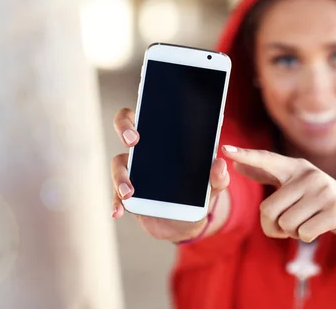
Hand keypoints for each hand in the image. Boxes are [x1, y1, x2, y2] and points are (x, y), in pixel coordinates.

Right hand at [110, 108, 229, 241]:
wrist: (185, 221)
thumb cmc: (196, 193)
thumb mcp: (211, 186)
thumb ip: (218, 177)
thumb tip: (220, 164)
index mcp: (164, 141)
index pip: (146, 116)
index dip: (143, 113)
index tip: (144, 123)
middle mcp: (144, 151)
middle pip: (125, 128)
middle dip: (125, 128)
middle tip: (133, 141)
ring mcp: (132, 171)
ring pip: (118, 165)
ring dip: (121, 177)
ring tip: (129, 192)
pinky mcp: (126, 193)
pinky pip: (116, 195)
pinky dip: (116, 203)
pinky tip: (117, 211)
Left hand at [222, 146, 335, 244]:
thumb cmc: (321, 201)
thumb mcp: (296, 184)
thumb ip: (267, 174)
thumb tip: (236, 164)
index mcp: (296, 167)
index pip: (267, 160)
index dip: (246, 156)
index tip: (225, 150)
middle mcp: (309, 175)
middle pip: (268, 210)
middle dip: (274, 226)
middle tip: (289, 225)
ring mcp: (324, 191)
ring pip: (285, 224)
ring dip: (293, 233)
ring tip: (308, 222)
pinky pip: (304, 233)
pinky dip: (307, 237)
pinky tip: (319, 228)